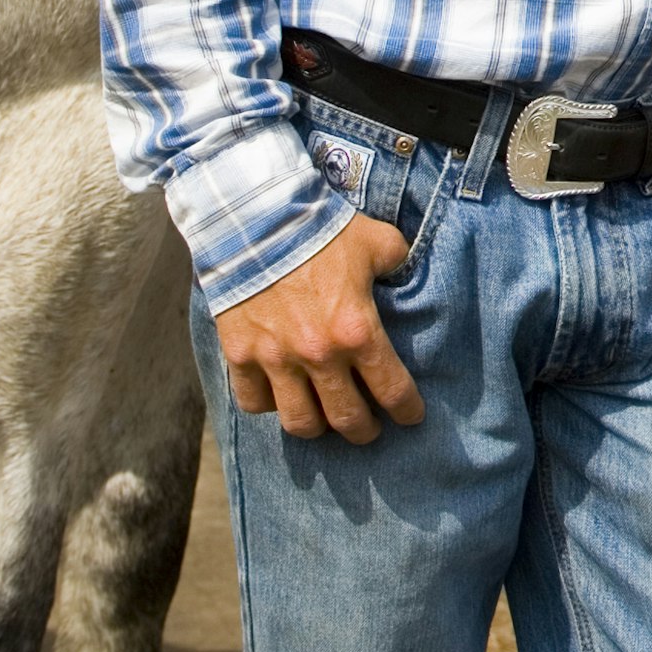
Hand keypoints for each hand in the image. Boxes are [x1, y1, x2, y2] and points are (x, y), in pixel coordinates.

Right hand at [214, 213, 425, 443]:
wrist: (256, 220)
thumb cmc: (323, 230)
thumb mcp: (378, 242)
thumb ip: (397, 263)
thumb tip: (403, 272)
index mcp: (358, 332)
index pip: (392, 389)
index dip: (407, 410)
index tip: (411, 417)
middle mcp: (319, 355)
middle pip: (347, 419)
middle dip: (364, 431)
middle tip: (370, 429)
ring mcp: (276, 360)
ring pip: (300, 422)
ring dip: (318, 428)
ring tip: (325, 422)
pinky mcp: (241, 356)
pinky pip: (254, 402)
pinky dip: (269, 405)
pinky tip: (280, 398)